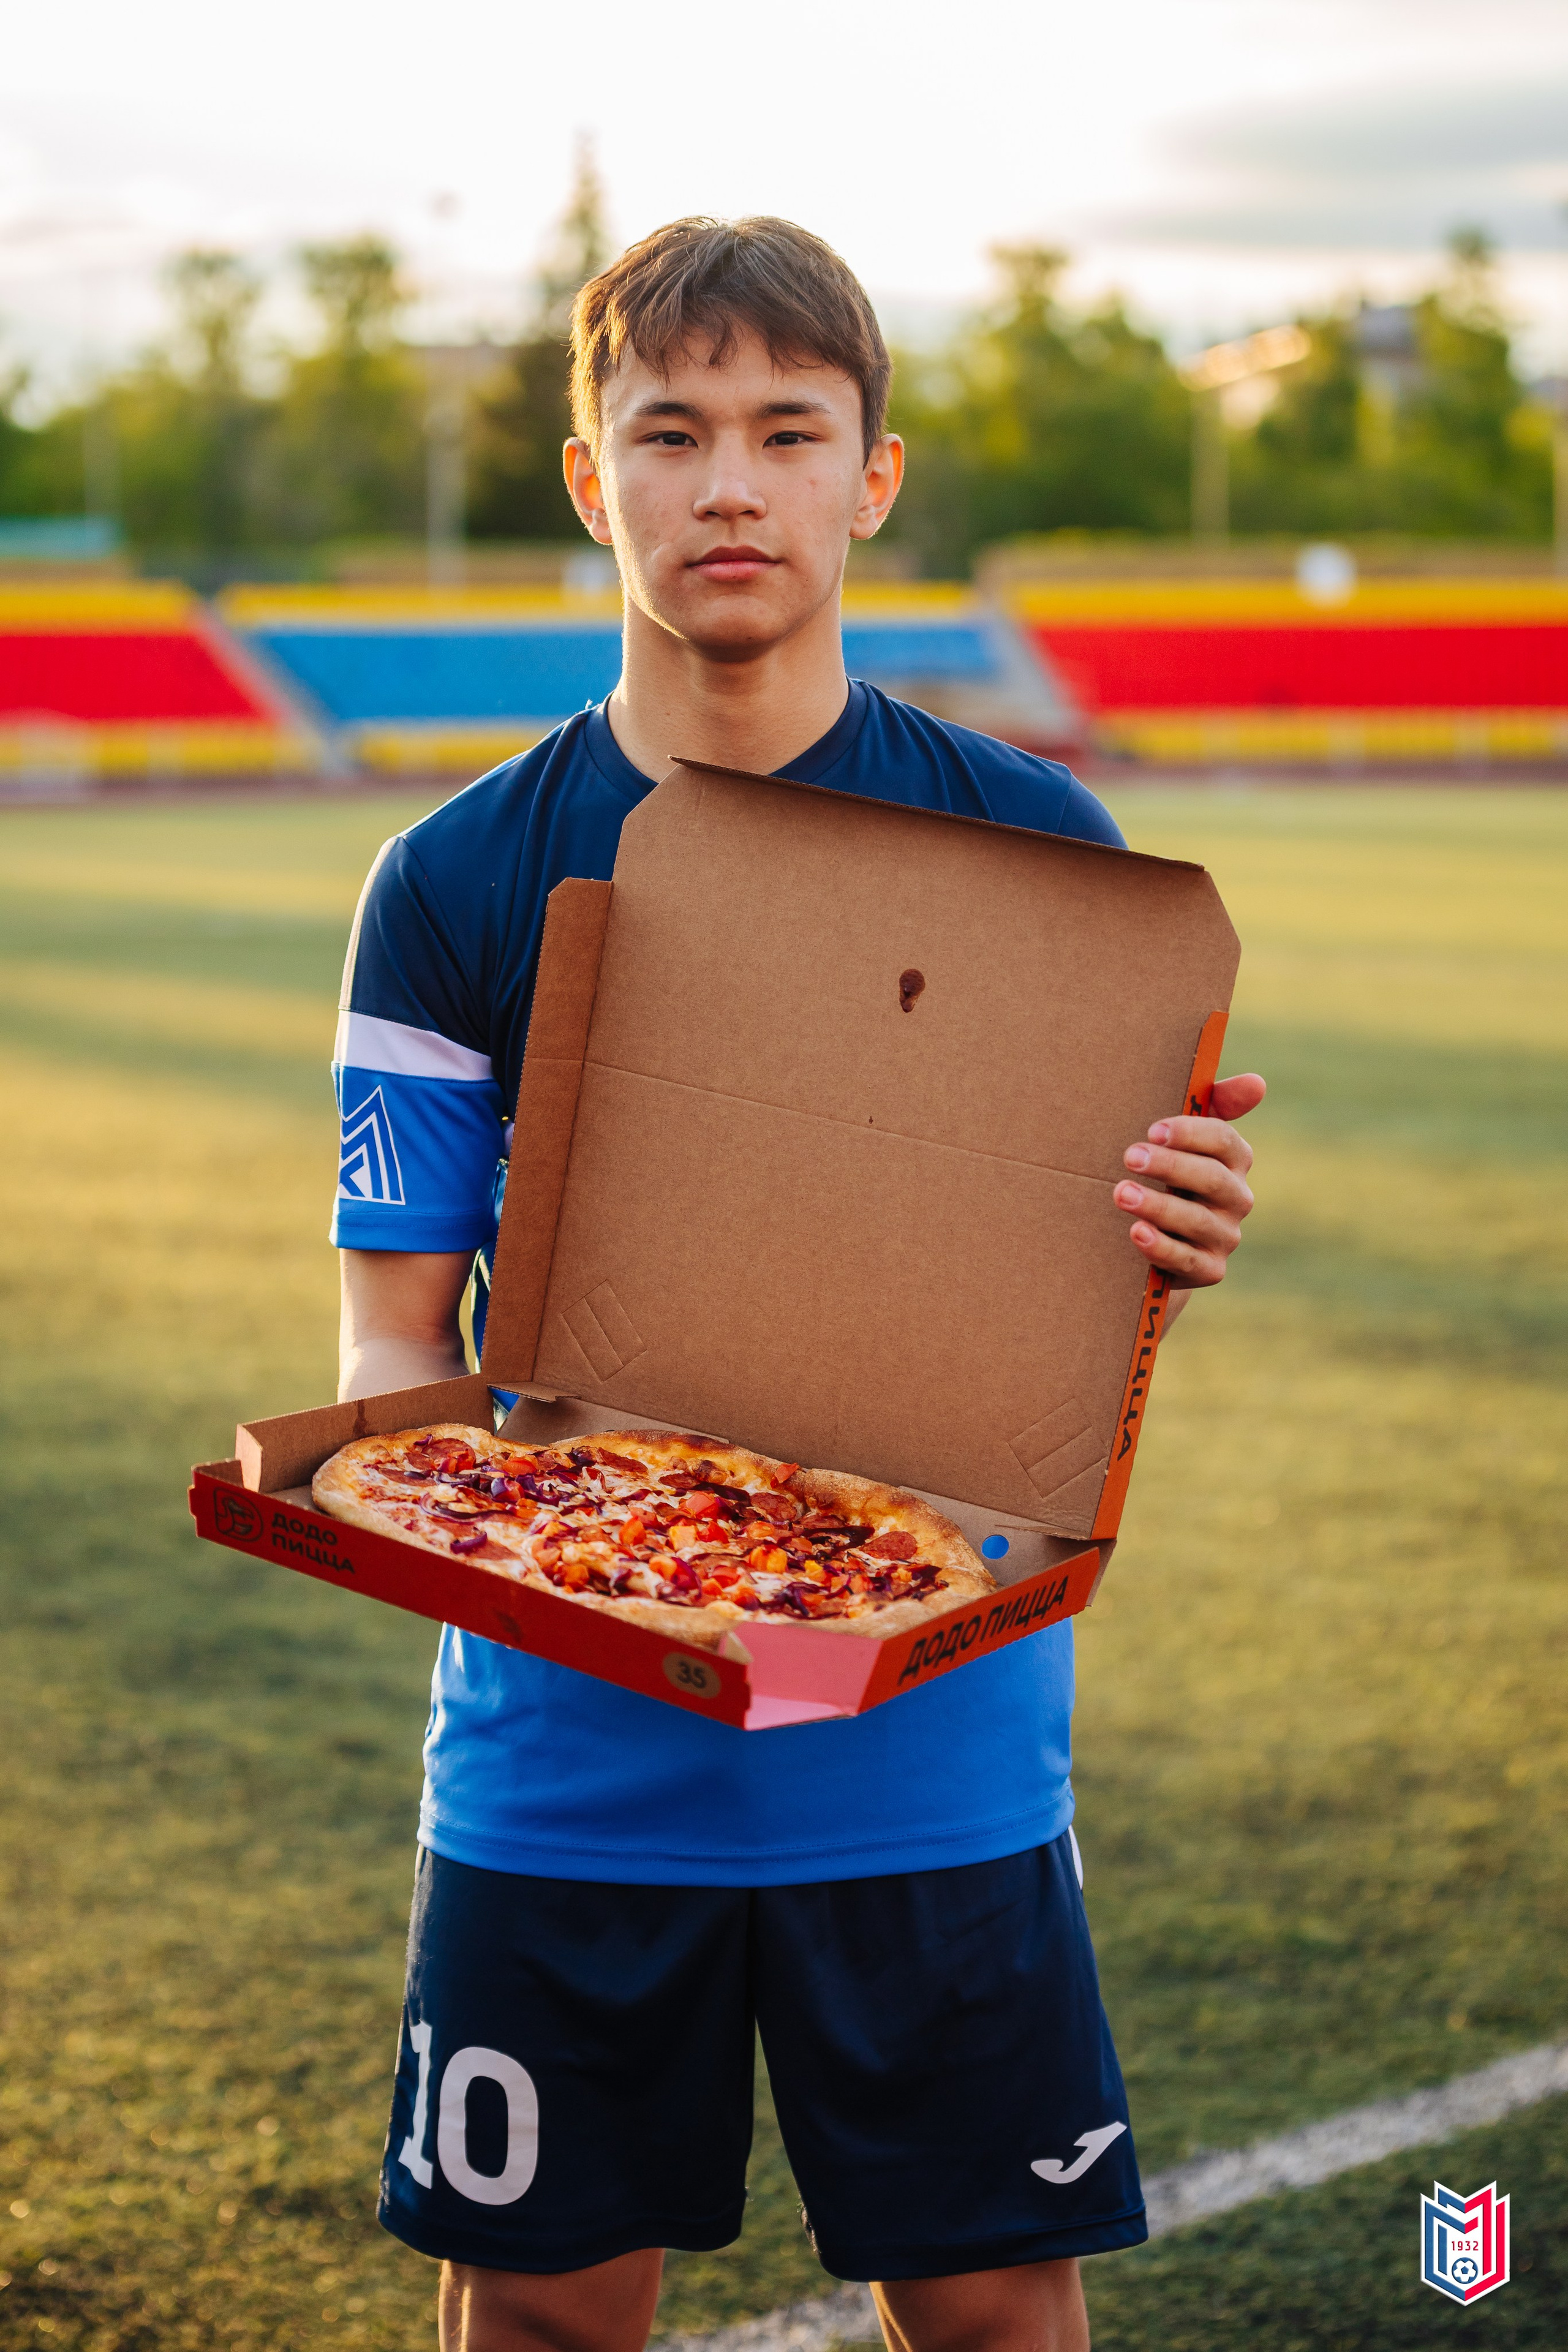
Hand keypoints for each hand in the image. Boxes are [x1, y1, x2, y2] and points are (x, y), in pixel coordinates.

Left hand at [1113, 1073, 1265, 1294]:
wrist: (1157, 1236)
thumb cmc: (1169, 1173)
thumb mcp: (1185, 1139)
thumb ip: (1216, 1104)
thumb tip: (1257, 1083)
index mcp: (1235, 1161)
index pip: (1224, 1141)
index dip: (1190, 1134)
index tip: (1153, 1130)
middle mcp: (1237, 1198)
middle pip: (1211, 1179)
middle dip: (1170, 1166)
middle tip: (1129, 1156)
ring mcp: (1226, 1236)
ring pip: (1197, 1220)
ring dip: (1158, 1205)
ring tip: (1121, 1193)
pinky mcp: (1210, 1269)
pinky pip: (1188, 1260)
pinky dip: (1161, 1246)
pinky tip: (1136, 1232)